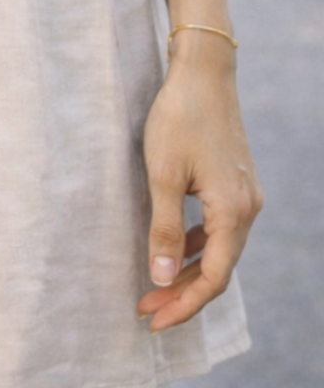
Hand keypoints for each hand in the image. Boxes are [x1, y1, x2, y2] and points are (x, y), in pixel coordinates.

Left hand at [138, 35, 263, 331]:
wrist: (202, 73)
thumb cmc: (178, 119)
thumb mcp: (163, 175)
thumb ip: (162, 228)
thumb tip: (160, 277)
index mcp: (233, 213)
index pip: (211, 278)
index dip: (182, 304)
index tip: (152, 320)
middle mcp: (247, 209)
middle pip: (217, 268)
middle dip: (180, 292)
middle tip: (145, 309)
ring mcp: (244, 194)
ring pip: (217, 248)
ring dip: (185, 269)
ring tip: (152, 286)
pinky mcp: (234, 181)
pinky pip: (217, 227)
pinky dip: (194, 243)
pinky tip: (170, 247)